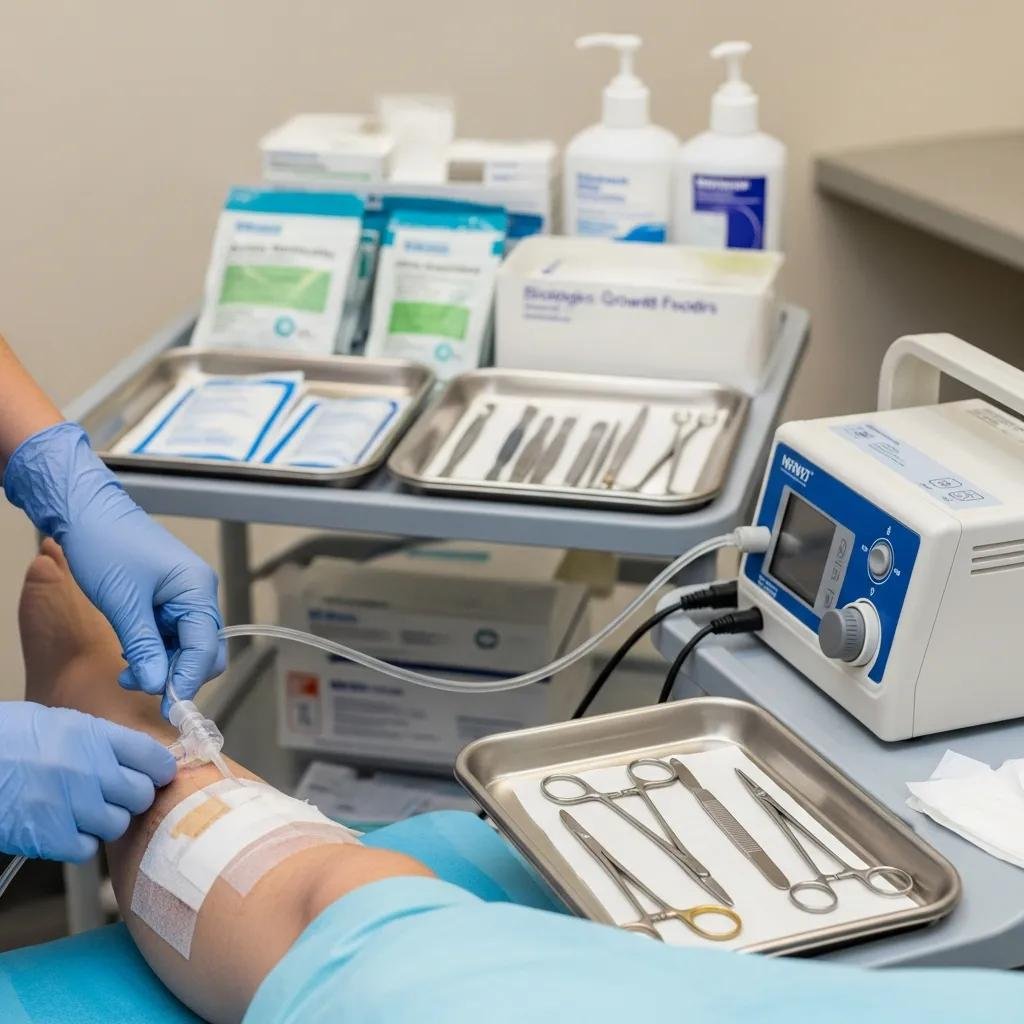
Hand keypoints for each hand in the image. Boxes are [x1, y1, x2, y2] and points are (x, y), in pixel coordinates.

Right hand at [0, 702, 176, 860]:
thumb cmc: (6, 739)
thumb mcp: (59, 724)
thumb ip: (100, 742)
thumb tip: (134, 758)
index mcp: (94, 736)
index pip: (154, 758)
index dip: (158, 770)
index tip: (156, 775)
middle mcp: (89, 769)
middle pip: (141, 795)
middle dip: (131, 797)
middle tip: (113, 794)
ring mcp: (70, 805)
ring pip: (117, 824)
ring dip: (105, 820)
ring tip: (81, 810)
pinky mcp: (48, 837)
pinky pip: (86, 848)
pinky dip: (77, 841)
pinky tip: (62, 827)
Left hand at [4, 423, 225, 711]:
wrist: (85, 512)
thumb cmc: (105, 544)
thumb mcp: (122, 603)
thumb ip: (144, 647)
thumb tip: (158, 685)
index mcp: (197, 590)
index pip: (205, 649)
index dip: (186, 680)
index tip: (166, 707)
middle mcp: (198, 594)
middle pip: (204, 651)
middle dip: (175, 673)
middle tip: (138, 682)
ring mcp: (184, 596)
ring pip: (186, 647)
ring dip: (162, 663)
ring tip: (127, 667)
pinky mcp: (168, 599)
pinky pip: (172, 635)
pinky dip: (155, 649)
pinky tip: (130, 650)